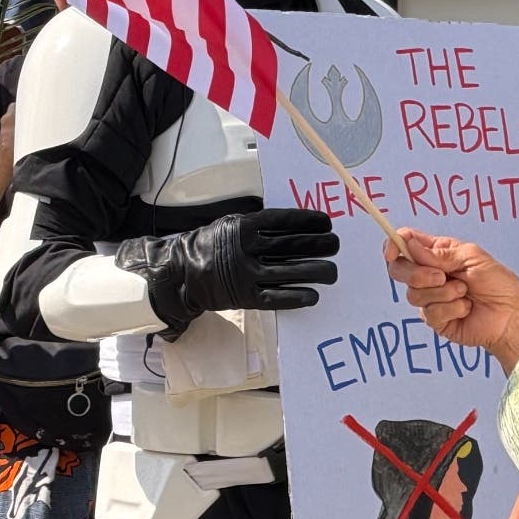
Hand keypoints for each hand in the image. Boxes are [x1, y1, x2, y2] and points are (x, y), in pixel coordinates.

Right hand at [116, 208, 338, 335]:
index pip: (283, 221)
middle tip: (336, 245)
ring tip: (333, 271)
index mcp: (243, 227)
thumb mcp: (232, 225)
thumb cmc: (212, 245)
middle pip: (291, 245)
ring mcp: (246, 274)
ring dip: (316, 271)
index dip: (308, 221)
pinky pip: (276, 298)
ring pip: (289, 272)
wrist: (181, 273)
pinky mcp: (245, 297)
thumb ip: (259, 225)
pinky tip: (314, 295)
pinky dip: (297, 296)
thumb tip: (297, 223)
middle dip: (319, 245)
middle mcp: (245, 249)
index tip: (328, 222)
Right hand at [384, 228, 518, 370]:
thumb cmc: (498, 283)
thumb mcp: (472, 257)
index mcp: (438, 253)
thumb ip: (440, 253)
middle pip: (400, 270)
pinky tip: (466, 308)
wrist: (510, 315)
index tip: (393, 251)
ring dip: (443, 292)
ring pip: (414, 294)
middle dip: (416, 273)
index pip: (406, 244)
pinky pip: (429, 313)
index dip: (394, 245)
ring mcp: (431, 298)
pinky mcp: (436, 319)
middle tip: (440, 277)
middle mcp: (430, 274)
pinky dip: (451, 308)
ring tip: (464, 292)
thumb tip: (410, 245)